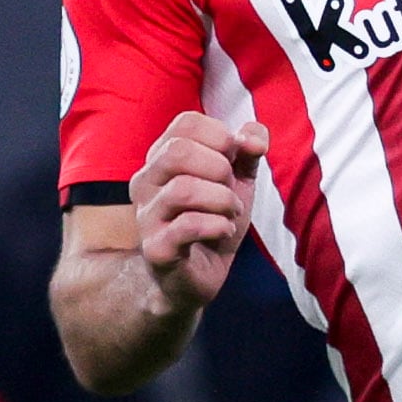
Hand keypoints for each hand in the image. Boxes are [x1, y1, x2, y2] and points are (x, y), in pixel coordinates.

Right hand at [134, 111, 264, 311]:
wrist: (196, 278)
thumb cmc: (212, 222)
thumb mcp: (236, 182)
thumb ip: (247, 152)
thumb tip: (255, 136)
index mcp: (162, 158)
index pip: (186, 123)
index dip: (221, 136)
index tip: (235, 160)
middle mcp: (146, 182)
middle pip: (178, 151)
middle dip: (220, 168)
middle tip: (230, 191)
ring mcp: (147, 216)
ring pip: (183, 189)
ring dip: (222, 200)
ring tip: (231, 213)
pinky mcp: (156, 249)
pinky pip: (187, 226)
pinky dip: (218, 225)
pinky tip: (224, 231)